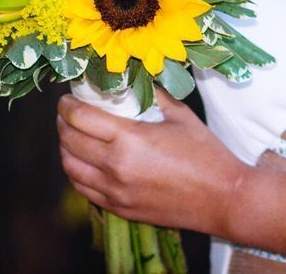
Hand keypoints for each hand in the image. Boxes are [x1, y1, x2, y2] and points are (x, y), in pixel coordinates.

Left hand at [56, 86, 248, 235]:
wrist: (223, 197)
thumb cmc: (205, 153)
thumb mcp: (179, 114)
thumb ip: (152, 94)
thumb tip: (133, 77)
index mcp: (129, 139)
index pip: (80, 118)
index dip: (67, 105)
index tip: (66, 98)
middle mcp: (115, 167)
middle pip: (69, 142)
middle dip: (62, 123)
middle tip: (67, 113)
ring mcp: (115, 191)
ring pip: (70, 168)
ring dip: (65, 149)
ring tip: (71, 136)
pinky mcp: (120, 208)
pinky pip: (83, 189)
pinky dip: (76, 172)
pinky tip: (84, 161)